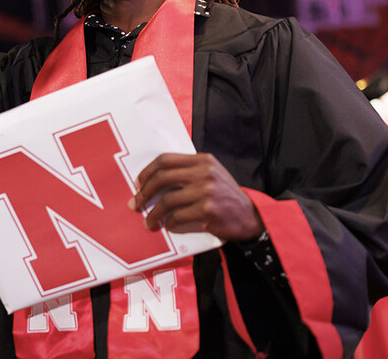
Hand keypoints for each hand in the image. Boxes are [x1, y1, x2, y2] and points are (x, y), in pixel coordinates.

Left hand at [127, 152, 263, 241]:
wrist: (251, 217)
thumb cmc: (226, 197)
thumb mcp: (212, 175)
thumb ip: (189, 172)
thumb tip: (155, 181)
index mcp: (202, 160)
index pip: (166, 159)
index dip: (147, 171)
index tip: (138, 184)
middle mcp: (204, 172)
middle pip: (162, 177)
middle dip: (144, 192)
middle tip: (135, 204)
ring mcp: (206, 190)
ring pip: (167, 200)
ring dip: (153, 213)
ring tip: (148, 222)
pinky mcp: (207, 210)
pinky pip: (178, 217)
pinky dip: (169, 223)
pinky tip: (168, 227)